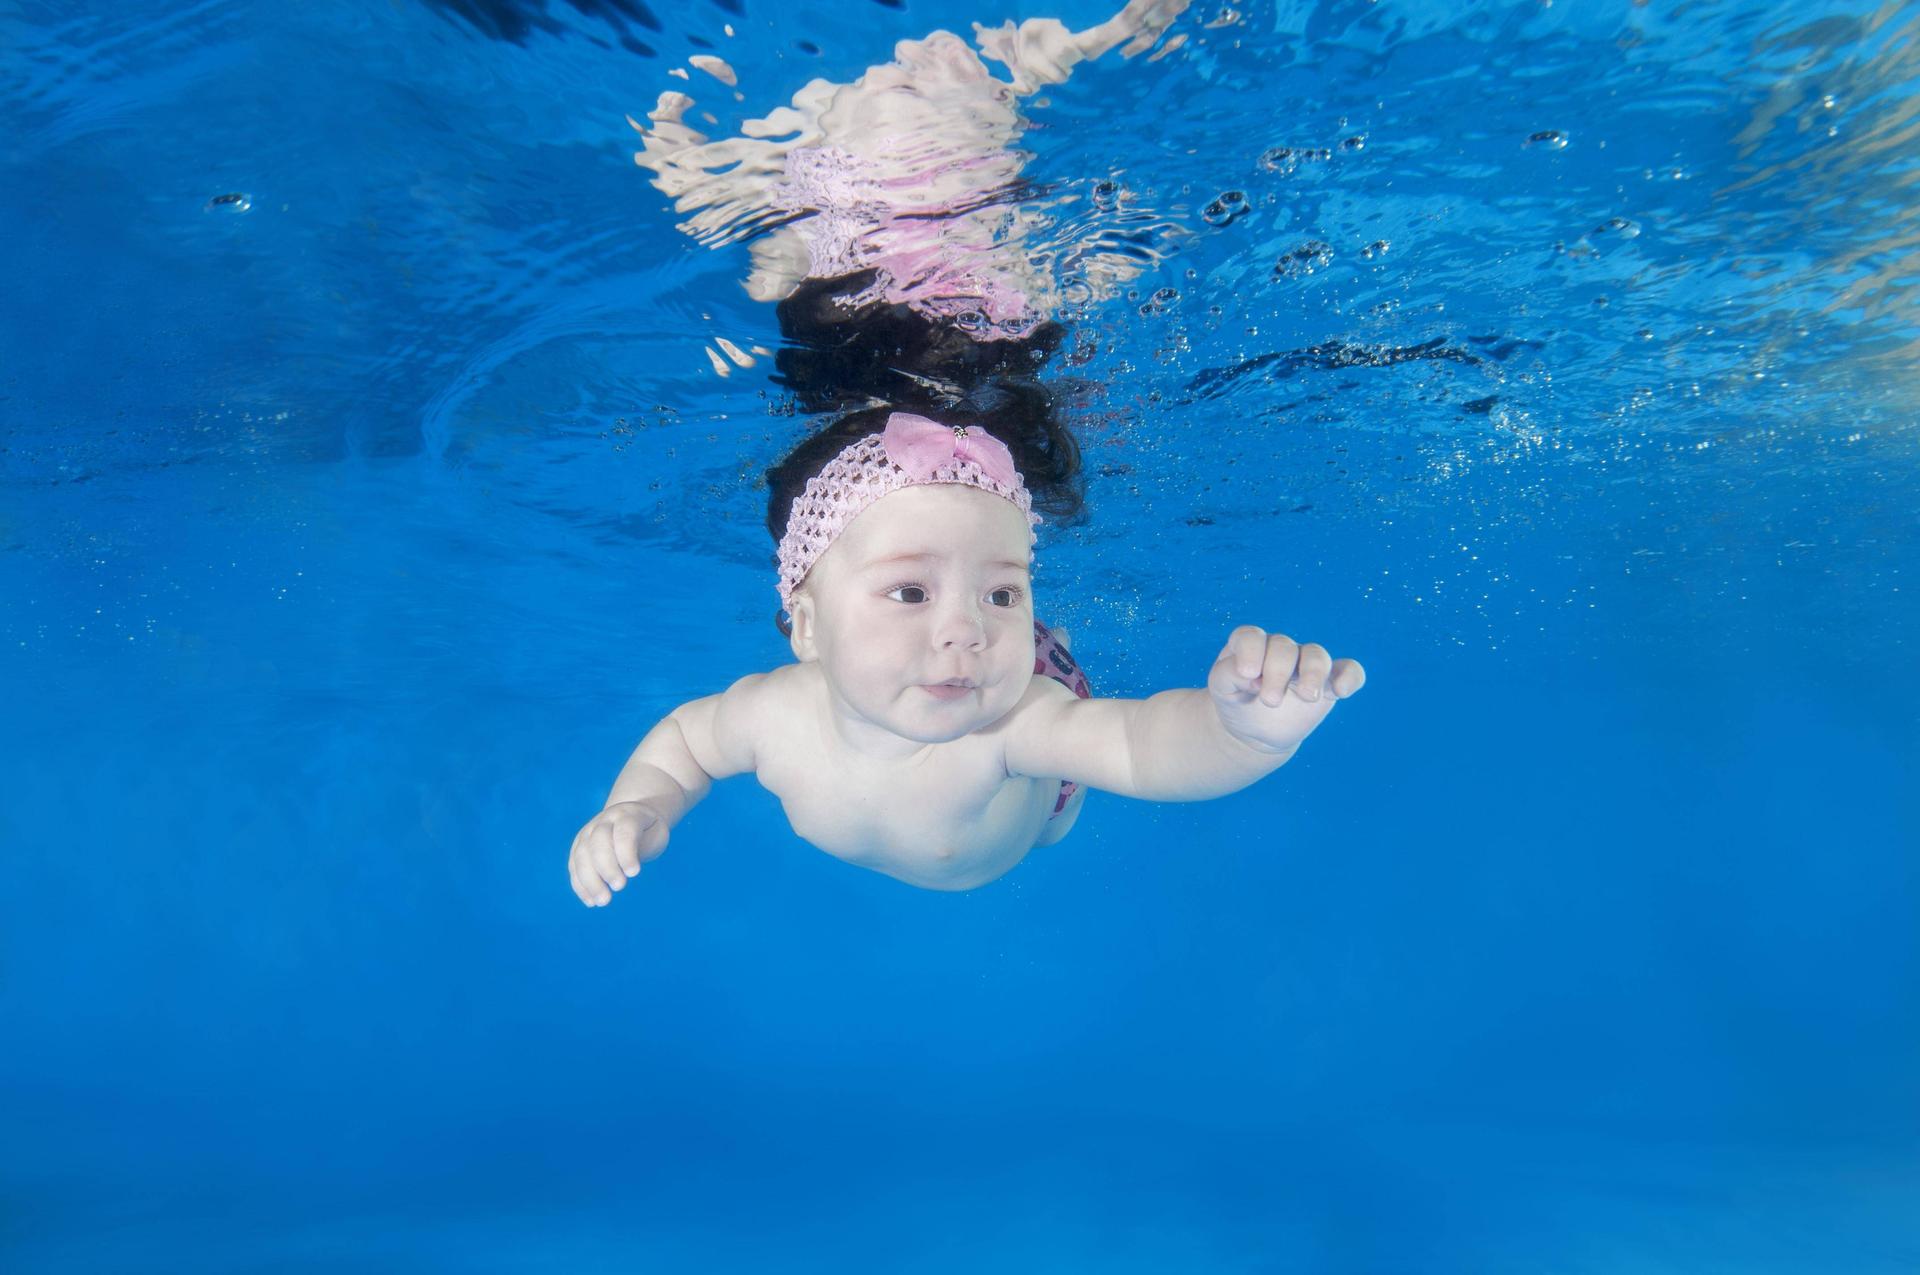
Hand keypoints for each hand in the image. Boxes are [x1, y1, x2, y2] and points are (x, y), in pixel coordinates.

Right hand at [568, 800, 670, 907]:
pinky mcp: (578, 847)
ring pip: (582, 855)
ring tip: (603, 901)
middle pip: (598, 842)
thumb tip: (627, 871)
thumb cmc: (648, 831)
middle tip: (619, 887)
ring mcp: (587, 833)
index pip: (623, 831)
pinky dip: (580, 885)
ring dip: (590, 880)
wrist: (632, 818)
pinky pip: (574, 866)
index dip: (626, 853)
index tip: (634, 874)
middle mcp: (603, 821)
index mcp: (626, 814)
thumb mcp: (656, 834)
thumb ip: (643, 847)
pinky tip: (590, 901)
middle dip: (607, 867)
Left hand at [1206, 626, 1365, 755]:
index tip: (1249, 675)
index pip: (1251, 637)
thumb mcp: (1220, 690)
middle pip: (1285, 647)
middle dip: (1278, 672)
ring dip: (1313, 673)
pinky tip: (1341, 692)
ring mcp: (1305, 665)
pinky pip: (1348, 671)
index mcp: (1250, 645)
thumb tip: (1253, 675)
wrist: (1253, 730)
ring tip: (1307, 696)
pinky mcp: (1327, 684)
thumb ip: (1228, 675)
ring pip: (1316, 655)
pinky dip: (1350, 677)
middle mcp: (1279, 649)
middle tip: (1270, 701)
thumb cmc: (1235, 702)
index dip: (1251, 652)